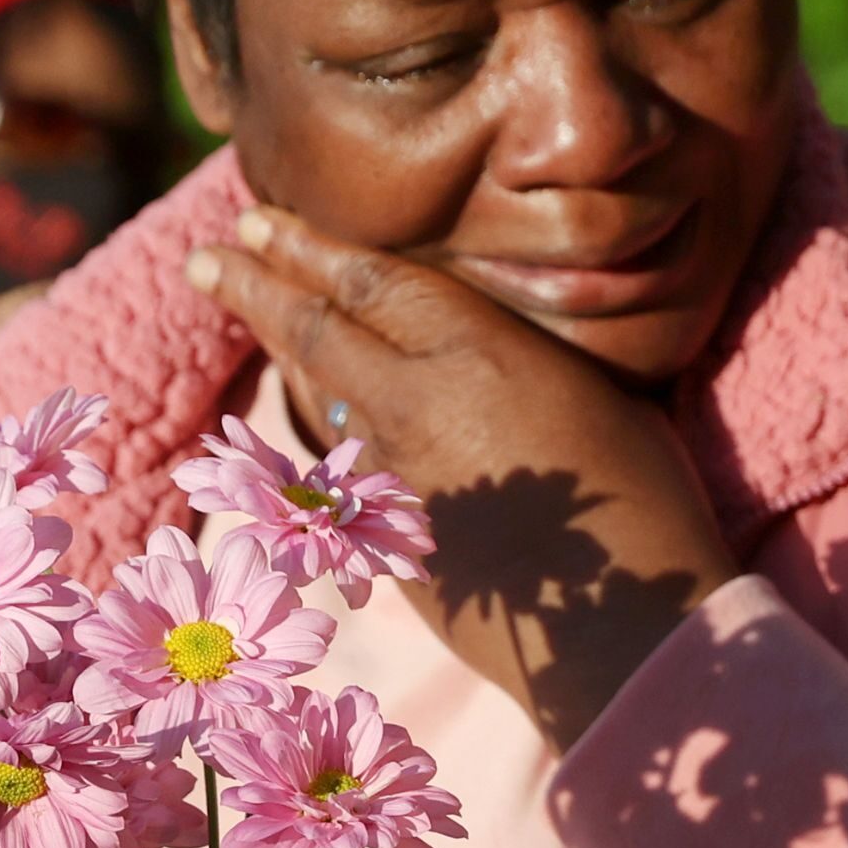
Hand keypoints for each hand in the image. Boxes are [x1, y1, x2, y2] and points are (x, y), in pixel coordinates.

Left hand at [189, 202, 740, 746]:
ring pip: (321, 396)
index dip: (302, 247)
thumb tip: (475, 347)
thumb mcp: (593, 392)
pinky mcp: (385, 537)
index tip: (250, 219)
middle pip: (313, 331)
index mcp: (474, 351)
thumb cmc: (642, 498)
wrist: (625, 628)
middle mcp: (413, 404)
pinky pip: (344, 456)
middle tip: (205, 258)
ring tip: (251, 315)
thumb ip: (517, 357)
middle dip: (252, 286)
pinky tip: (325, 408)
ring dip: (286, 353)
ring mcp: (389, 474)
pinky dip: (330, 421)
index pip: (365, 281)